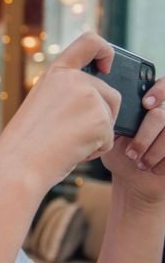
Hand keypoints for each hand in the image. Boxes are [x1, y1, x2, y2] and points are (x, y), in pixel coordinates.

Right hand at [0, 33, 120, 189]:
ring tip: (66, 143)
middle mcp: (73, 79)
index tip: (106, 67)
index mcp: (55, 74)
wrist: (18, 164)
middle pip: (109, 93)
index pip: (89, 42)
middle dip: (102, 117)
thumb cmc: (25, 142)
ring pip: (111, 118)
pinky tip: (71, 151)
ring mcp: (88, 97)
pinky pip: (109, 139)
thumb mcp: (42, 106)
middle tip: (71, 134)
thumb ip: (66, 95)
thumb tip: (94, 102)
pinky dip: (94, 151)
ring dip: (96, 135)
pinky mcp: (100, 119)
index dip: (105, 51)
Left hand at [102, 76, 164, 204]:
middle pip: (161, 115)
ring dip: (152, 152)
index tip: (145, 104)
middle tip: (131, 152)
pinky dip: (162, 163)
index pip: (164, 84)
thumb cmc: (121, 153)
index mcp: (151, 105)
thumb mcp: (113, 134)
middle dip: (144, 136)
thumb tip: (104, 108)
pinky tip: (152, 169)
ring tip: (139, 163)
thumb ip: (113, 119)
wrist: (134, 178)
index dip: (159, 91)